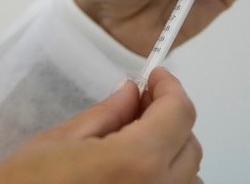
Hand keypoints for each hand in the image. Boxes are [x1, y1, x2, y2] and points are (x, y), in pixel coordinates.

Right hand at [0, 68, 202, 183]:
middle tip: (138, 101)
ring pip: (189, 177)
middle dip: (169, 117)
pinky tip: (133, 170)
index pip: (179, 113)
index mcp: (135, 161)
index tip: (156, 76)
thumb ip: (107, 113)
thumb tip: (132, 92)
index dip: (170, 87)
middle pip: (190, 144)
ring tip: (134, 138)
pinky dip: (166, 179)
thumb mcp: (59, 139)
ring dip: (172, 152)